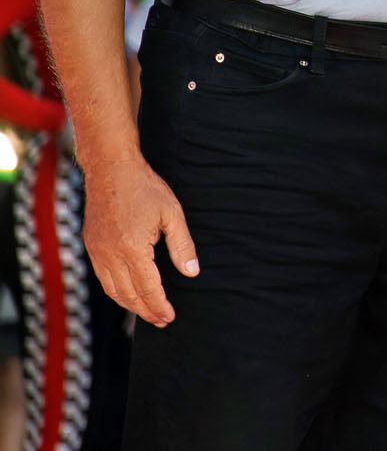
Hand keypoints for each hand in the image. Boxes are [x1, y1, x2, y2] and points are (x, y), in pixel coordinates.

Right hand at [83, 156, 197, 326]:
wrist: (111, 170)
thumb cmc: (145, 189)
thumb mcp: (172, 214)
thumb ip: (182, 246)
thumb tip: (192, 272)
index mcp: (132, 249)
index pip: (147, 288)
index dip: (159, 306)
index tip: (170, 317)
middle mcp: (111, 255)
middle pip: (128, 295)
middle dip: (146, 311)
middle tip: (162, 320)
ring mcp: (98, 252)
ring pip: (113, 290)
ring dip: (130, 305)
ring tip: (148, 312)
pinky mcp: (92, 247)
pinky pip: (103, 278)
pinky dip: (116, 291)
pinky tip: (128, 294)